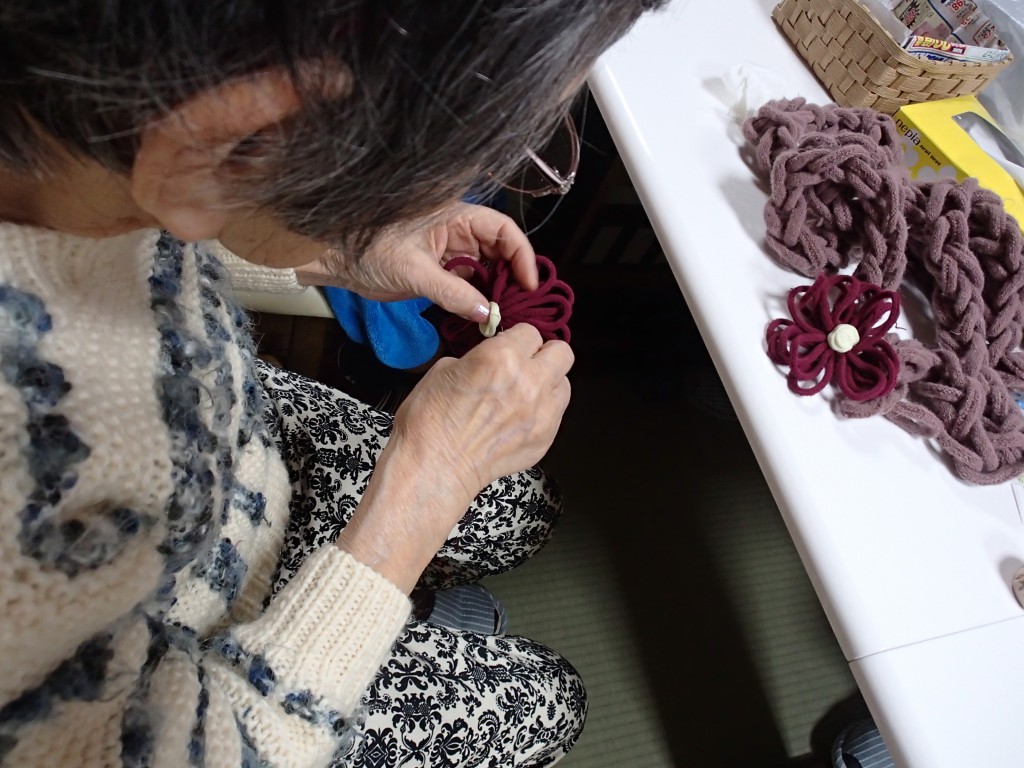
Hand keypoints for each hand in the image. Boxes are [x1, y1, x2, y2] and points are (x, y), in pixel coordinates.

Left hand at [293, 203, 538, 322]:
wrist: (336, 260)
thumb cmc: (368, 251)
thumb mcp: (414, 272)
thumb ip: (452, 292)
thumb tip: (485, 312)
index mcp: (455, 216)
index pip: (503, 230)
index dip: (521, 255)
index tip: (528, 283)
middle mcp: (458, 230)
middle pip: (501, 250)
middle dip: (513, 276)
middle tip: (520, 305)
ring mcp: (450, 251)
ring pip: (487, 269)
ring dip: (497, 291)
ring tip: (505, 314)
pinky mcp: (440, 271)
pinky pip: (469, 284)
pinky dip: (479, 299)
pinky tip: (484, 316)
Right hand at [394, 323, 573, 498]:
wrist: (435, 466)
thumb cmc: (431, 419)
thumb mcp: (446, 369)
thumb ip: (479, 358)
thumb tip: (491, 359)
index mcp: (502, 357)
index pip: (530, 332)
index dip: (517, 339)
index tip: (509, 347)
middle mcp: (529, 381)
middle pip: (561, 352)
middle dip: (544, 354)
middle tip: (527, 364)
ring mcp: (542, 412)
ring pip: (564, 383)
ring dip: (548, 384)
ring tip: (526, 394)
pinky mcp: (545, 437)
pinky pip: (557, 413)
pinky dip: (544, 411)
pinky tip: (520, 418)